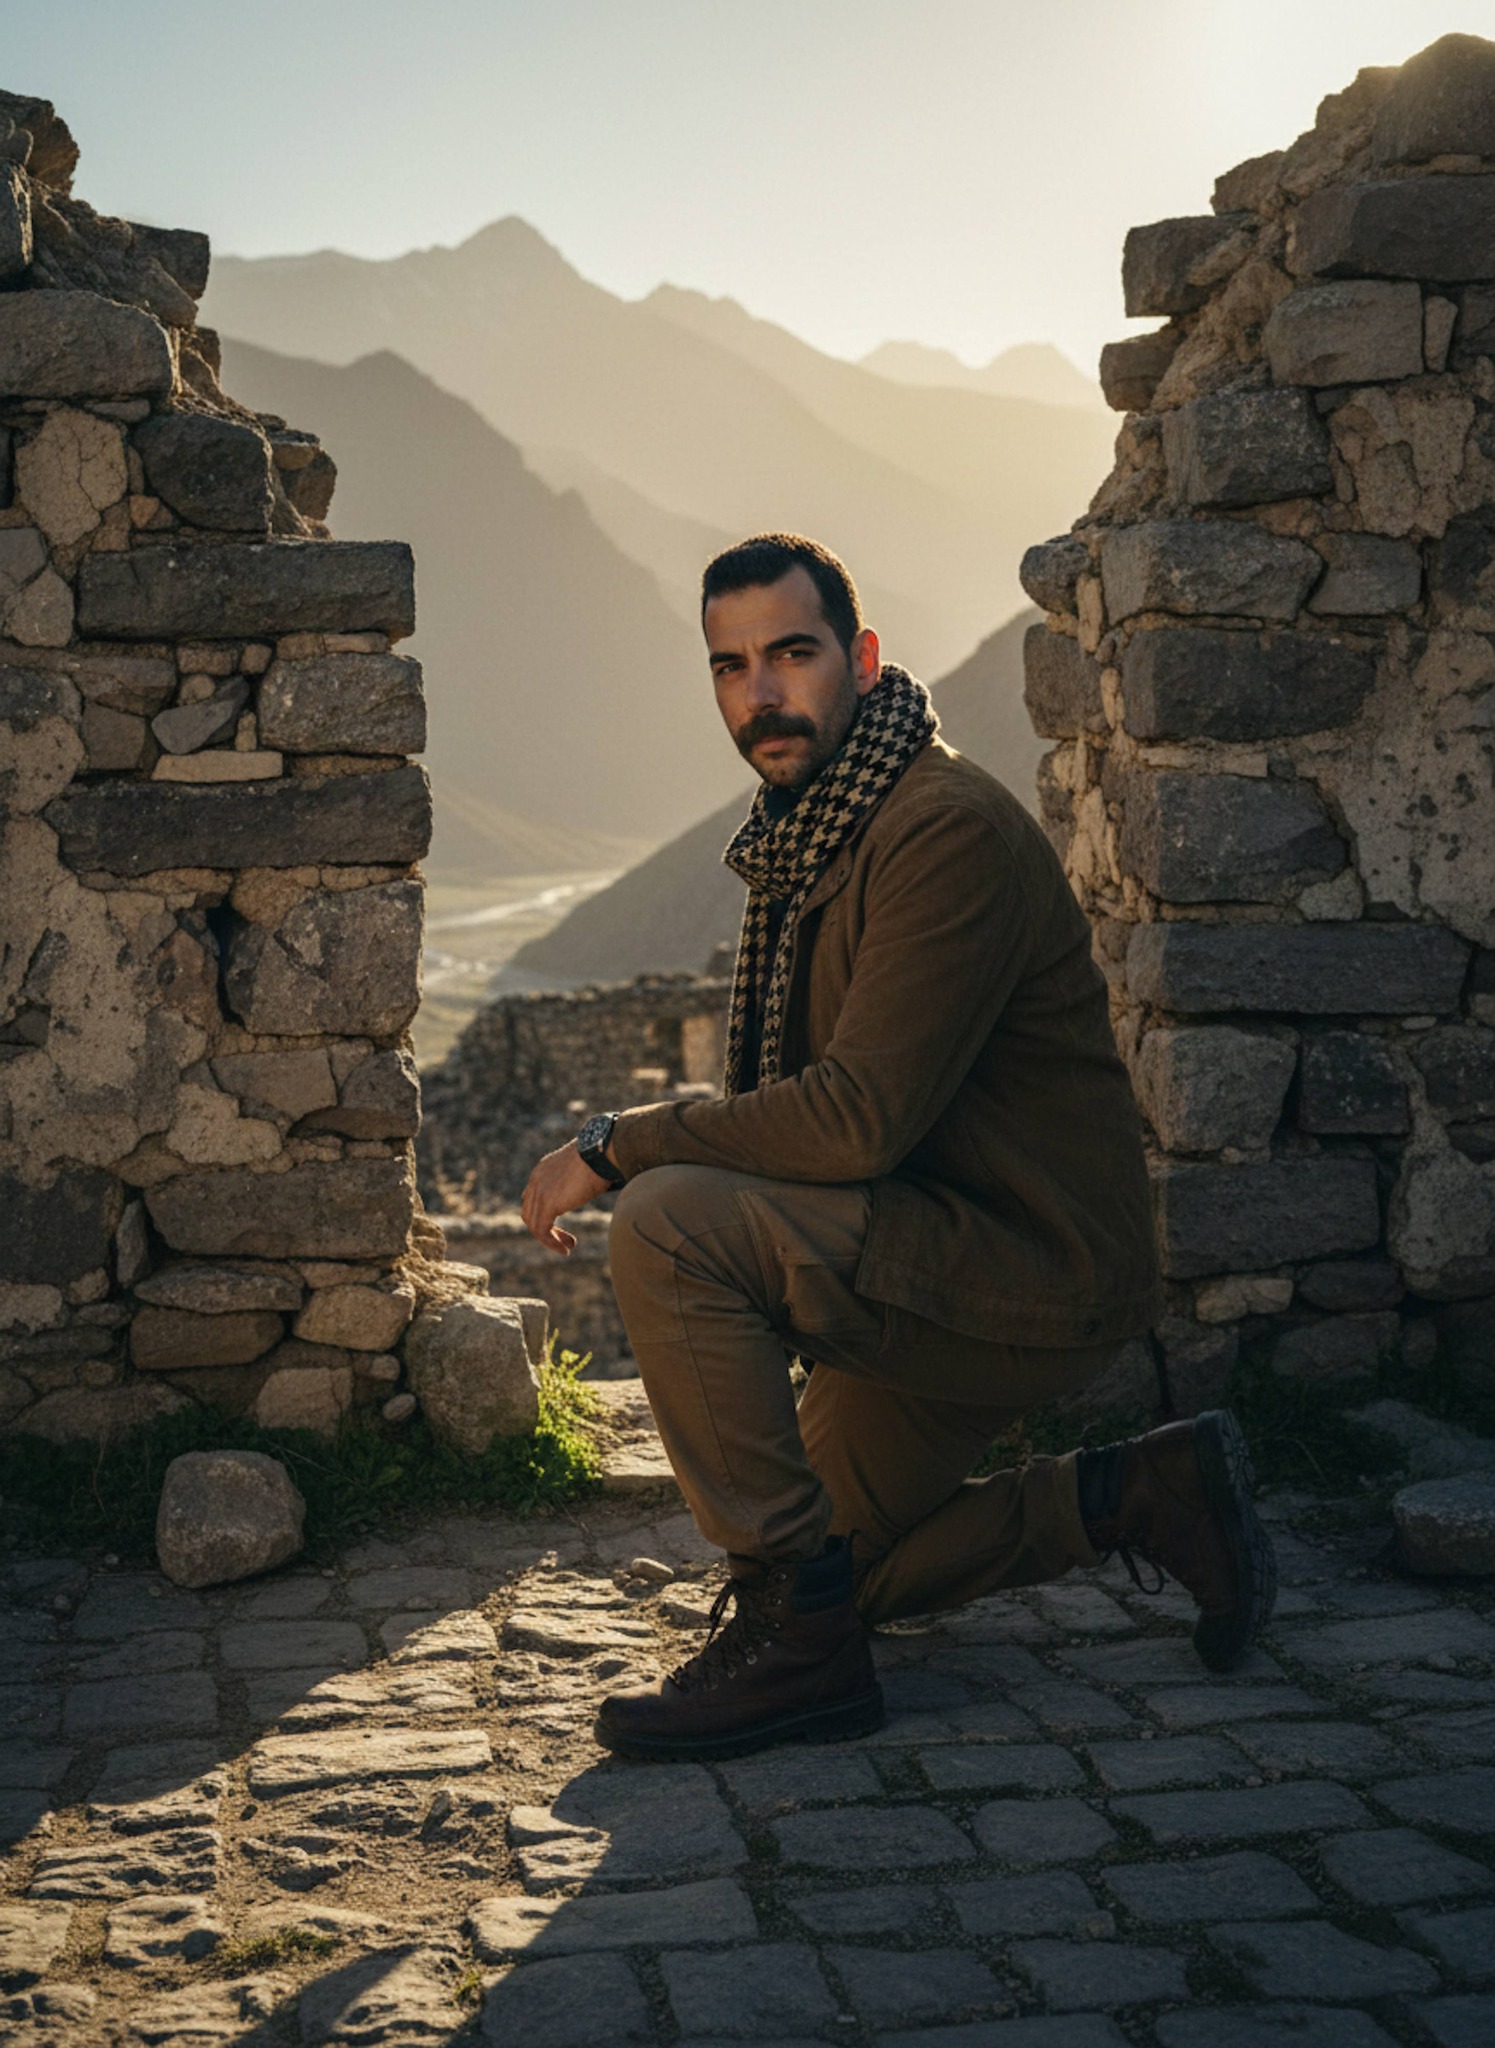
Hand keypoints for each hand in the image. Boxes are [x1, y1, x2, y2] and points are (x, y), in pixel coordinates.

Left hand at [521, 1139, 609, 1253]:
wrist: (600, 1152)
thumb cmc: (601, 1158)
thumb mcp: (583, 1169)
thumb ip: (580, 1181)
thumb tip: (597, 1186)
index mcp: (543, 1170)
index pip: (532, 1197)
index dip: (543, 1214)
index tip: (560, 1224)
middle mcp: (536, 1180)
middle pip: (529, 1212)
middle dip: (544, 1229)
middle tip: (566, 1240)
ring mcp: (539, 1191)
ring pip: (534, 1224)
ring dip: (549, 1240)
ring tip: (567, 1248)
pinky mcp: (547, 1204)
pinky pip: (542, 1230)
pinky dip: (551, 1242)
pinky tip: (565, 1250)